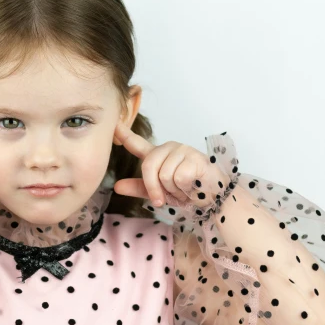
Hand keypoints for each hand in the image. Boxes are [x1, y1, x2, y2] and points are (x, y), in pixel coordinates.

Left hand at [112, 122, 230, 208]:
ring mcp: (182, 150)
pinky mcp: (194, 157)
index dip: (123, 134)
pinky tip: (194, 186)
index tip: (113, 124)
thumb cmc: (187, 192)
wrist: (212, 199)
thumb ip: (139, 188)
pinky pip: (179, 177)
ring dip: (174, 190)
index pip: (136, 143)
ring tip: (185, 188)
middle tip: (165, 198)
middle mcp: (168, 148)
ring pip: (164, 175)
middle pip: (148, 166)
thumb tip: (116, 186)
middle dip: (154, 188)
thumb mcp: (160, 192)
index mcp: (157, 155)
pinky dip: (185, 188)